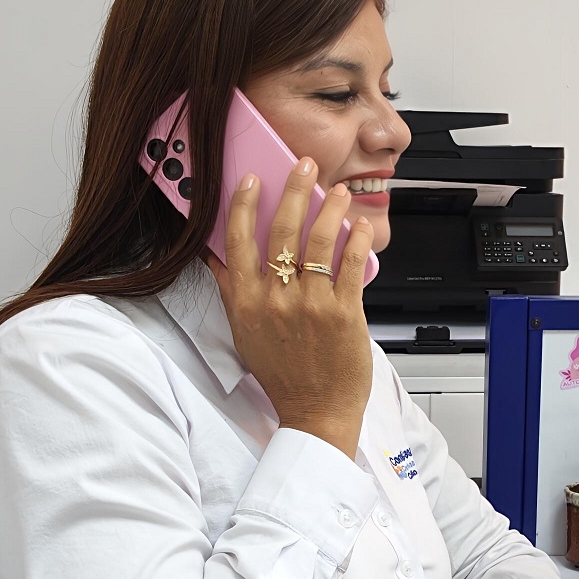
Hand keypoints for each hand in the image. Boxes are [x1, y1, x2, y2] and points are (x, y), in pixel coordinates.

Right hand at [204, 159, 376, 456]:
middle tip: (305, 166)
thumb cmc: (283, 374)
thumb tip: (218, 257)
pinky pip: (351, 265)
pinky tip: (361, 225)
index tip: (253, 179)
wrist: (315, 412)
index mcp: (247, 303)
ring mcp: (311, 306)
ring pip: (320, 241)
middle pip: (282, 231)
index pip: (239, 242)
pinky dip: (357, 239)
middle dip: (295, 191)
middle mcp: (276, 301)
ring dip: (331, 209)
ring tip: (339, 192)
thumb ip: (234, 293)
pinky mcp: (345, 313)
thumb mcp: (245, 333)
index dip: (245, 205)